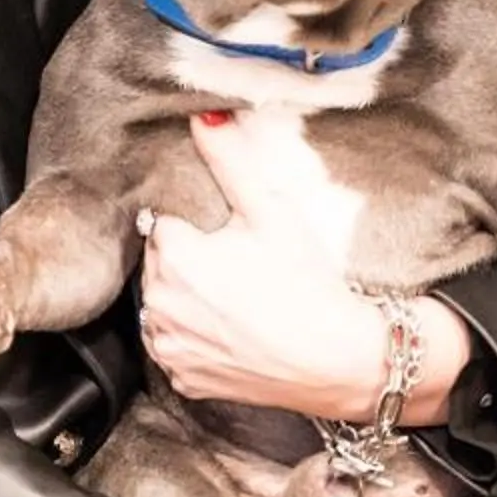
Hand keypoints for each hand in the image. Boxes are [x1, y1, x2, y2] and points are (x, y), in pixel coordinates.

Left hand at [137, 109, 473, 421]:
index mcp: (174, 256)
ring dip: (184, 299)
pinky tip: (230, 331)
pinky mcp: (183, 380)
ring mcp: (169, 348)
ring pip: (162, 306)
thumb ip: (229, 160)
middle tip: (237, 266)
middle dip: (187, 259)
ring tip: (235, 299)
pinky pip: (175, 347)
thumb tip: (201, 116)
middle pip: (158, 264)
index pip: (162, 222)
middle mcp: (159, 305)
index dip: (196, 226)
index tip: (226, 236)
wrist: (338, 360)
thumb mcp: (271, 211)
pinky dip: (193, 338)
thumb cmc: (307, 282)